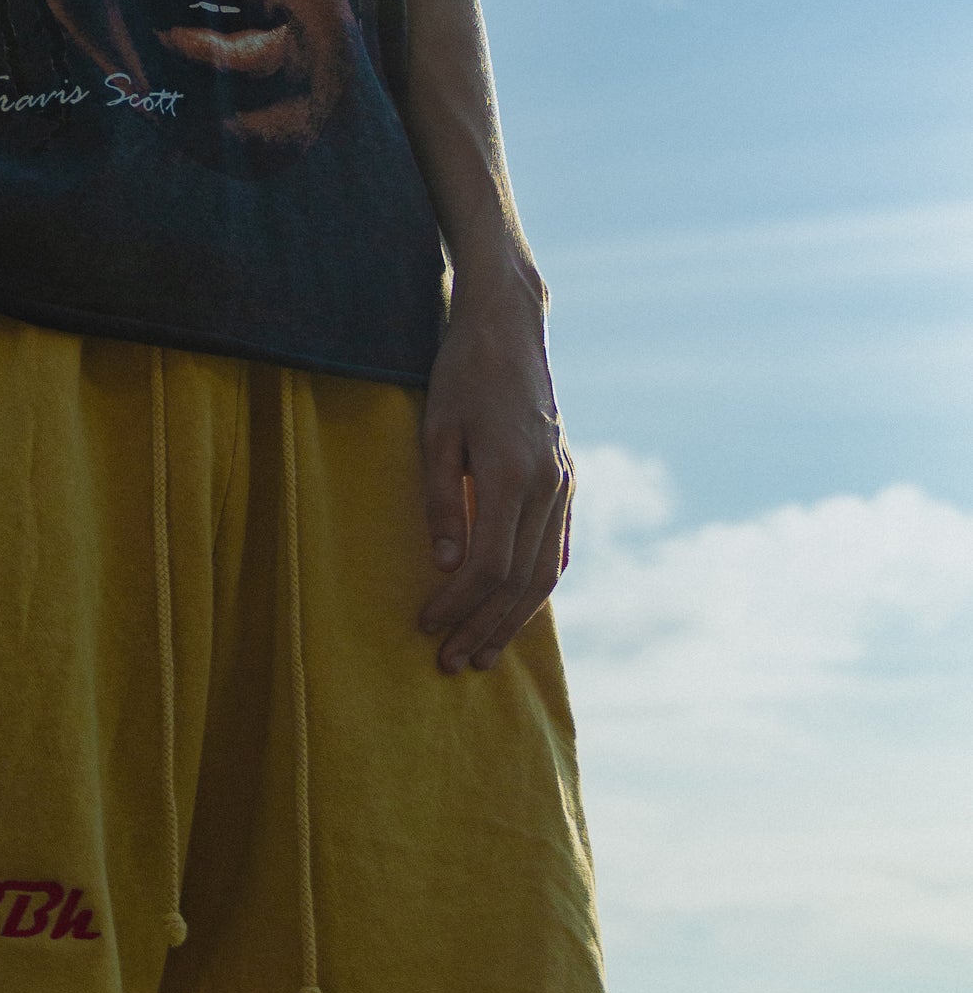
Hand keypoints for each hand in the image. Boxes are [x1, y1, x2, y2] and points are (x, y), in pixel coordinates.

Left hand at [417, 271, 572, 674]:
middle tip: (451, 663)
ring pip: (546, 572)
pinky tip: (515, 611)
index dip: (457, 603)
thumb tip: (445, 566)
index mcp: (513, 473)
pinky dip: (537, 588)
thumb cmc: (461, 375)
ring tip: (484, 654)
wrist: (509, 330)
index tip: (426, 625)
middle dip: (485, 626)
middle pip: (521, 580)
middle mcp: (549, 485)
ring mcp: (564, 483)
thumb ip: (440, 499)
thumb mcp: (436, 431)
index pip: (488, 564)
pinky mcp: (567, 479)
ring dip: (514, 619)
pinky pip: (557, 548)